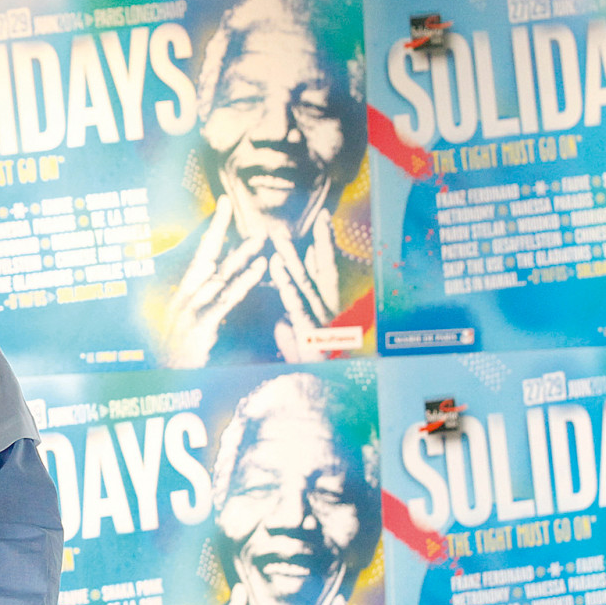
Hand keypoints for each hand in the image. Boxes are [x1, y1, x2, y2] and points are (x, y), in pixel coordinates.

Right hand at [162, 200, 268, 368]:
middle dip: (217, 228)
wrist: (163, 392)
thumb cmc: (181, 365)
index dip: (212, 230)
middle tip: (232, 204)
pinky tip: (259, 268)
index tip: (224, 205)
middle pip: (203, 256)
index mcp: (181, 298)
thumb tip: (223, 289)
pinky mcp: (199, 328)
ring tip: (261, 236)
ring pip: (217, 275)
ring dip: (240, 254)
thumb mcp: (191, 333)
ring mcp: (187, 313)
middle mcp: (181, 300)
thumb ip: (208, 310)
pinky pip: (225, 300)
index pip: (199, 257)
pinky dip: (243, 282)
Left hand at [271, 213, 338, 360]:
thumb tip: (288, 298)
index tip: (324, 217)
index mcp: (327, 306)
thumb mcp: (298, 330)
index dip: (325, 242)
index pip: (326, 268)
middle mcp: (328, 309)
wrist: (313, 388)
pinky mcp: (308, 333)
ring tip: (281, 237)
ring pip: (305, 282)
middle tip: (314, 217)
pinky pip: (295, 303)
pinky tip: (277, 267)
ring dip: (292, 257)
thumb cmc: (304, 360)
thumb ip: (294, 312)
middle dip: (317, 242)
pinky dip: (286, 283)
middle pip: (322, 269)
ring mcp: (321, 320)